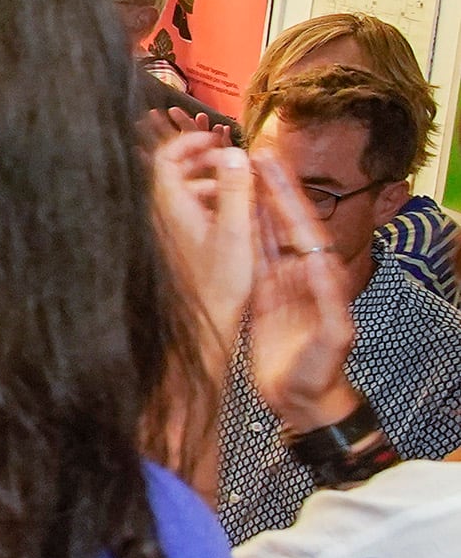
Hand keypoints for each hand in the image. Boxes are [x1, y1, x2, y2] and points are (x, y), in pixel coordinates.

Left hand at [149, 128, 255, 357]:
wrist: (209, 318)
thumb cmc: (222, 280)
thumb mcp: (236, 230)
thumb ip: (235, 189)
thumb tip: (234, 152)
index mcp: (171, 207)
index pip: (165, 158)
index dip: (189, 141)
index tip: (218, 138)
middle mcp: (166, 213)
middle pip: (177, 169)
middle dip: (207, 158)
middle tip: (236, 160)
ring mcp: (173, 226)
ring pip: (189, 188)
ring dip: (216, 180)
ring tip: (247, 186)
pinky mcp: (185, 238)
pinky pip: (197, 207)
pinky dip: (217, 199)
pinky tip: (241, 210)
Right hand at [247, 157, 360, 432]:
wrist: (303, 403)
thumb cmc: (320, 375)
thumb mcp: (333, 338)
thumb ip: (328, 301)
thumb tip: (314, 261)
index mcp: (317, 278)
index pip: (301, 226)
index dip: (287, 194)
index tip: (271, 164)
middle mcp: (298, 275)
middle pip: (281, 222)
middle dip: (269, 188)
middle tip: (251, 153)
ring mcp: (277, 285)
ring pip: (261, 235)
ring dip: (251, 204)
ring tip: (235, 173)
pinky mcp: (258, 299)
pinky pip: (246, 260)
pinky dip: (237, 234)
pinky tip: (225, 216)